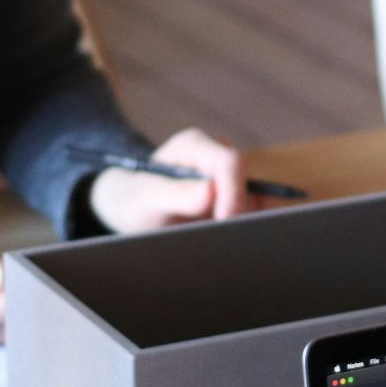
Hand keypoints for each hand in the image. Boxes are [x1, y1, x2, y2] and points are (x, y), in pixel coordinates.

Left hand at [89, 127, 256, 233]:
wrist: (133, 211)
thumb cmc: (134, 200)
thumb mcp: (145, 200)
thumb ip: (175, 194)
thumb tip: (211, 191)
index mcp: (194, 145)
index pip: (230, 162)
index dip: (234, 192)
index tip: (225, 221)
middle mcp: (215, 156)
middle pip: (246, 182)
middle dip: (238, 212)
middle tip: (218, 238)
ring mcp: (226, 178)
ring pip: (252, 201)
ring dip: (238, 223)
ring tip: (210, 240)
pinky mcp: (233, 198)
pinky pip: (250, 213)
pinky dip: (240, 229)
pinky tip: (219, 241)